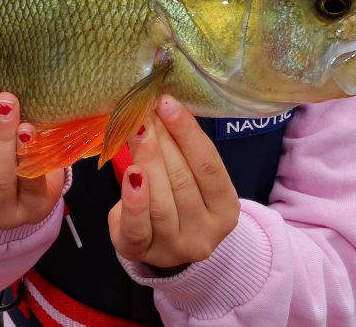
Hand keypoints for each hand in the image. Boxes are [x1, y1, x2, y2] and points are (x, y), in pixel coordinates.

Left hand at [108, 95, 239, 271]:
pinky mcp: (140, 252)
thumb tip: (163, 103)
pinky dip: (133, 199)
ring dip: (146, 160)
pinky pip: (138, 227)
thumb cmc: (178, 196)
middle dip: (162, 140)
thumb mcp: (190, 175)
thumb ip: (183, 147)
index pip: (209, 166)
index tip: (166, 103)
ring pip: (160, 201)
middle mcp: (205, 233)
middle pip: (183, 180)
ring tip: (134, 130)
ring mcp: (174, 247)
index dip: (187, 132)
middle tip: (143, 110)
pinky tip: (130, 173)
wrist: (159, 240)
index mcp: (226, 208)